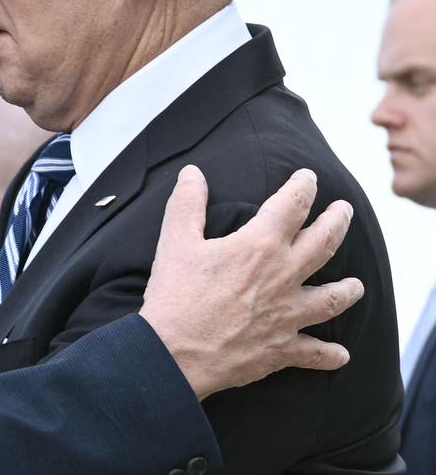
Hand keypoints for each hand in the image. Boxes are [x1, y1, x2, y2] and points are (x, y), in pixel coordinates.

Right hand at [139, 166, 361, 399]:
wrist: (174, 352)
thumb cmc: (175, 295)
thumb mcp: (176, 240)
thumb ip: (187, 202)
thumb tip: (192, 174)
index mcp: (259, 245)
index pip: (291, 205)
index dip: (303, 186)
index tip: (308, 177)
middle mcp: (283, 276)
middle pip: (324, 243)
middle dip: (337, 222)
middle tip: (344, 210)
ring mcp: (287, 315)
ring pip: (331, 298)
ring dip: (347, 290)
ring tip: (356, 285)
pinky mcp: (281, 349)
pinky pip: (314, 353)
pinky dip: (329, 355)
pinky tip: (341, 356)